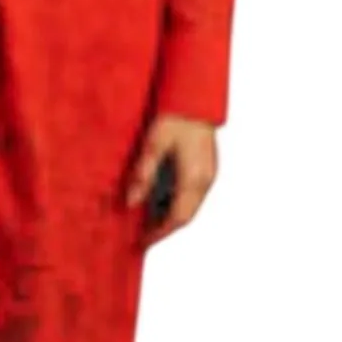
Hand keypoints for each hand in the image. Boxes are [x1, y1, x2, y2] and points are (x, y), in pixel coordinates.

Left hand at [126, 112, 218, 245]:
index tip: (142, 242)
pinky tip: (160, 201)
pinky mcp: (208, 168)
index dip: (159, 233)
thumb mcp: (153, 143)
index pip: (177, 218)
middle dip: (164, 229)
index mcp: (194, 178)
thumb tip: (131, 202)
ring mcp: (209, 174)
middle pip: (186, 216)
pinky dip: (177, 203)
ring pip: (191, 207)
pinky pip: (193, 195)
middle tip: (142, 237)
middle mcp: (206, 180)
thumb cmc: (175, 116)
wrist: (196, 98)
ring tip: (146, 222)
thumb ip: (143, 174)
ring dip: (170, 217)